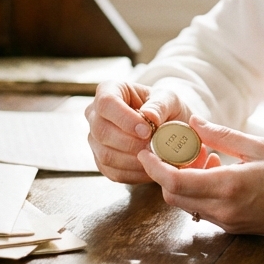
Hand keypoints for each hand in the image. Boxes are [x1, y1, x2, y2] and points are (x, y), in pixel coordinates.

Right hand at [85, 81, 212, 182]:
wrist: (166, 126)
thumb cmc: (164, 108)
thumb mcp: (169, 99)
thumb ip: (160, 105)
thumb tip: (149, 116)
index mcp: (109, 90)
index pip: (106, 103)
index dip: (124, 119)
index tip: (147, 130)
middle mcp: (95, 114)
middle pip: (101, 131)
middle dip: (130, 143)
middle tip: (154, 148)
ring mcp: (95, 139)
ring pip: (105, 154)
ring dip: (133, 160)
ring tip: (155, 158)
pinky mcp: (101, 161)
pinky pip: (112, 172)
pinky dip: (134, 173)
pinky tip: (150, 167)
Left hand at [137, 115, 263, 258]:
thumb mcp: (259, 147)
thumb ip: (222, 135)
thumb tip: (194, 122)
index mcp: (228, 187)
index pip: (174, 183)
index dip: (154, 168)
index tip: (146, 151)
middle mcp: (223, 210)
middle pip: (173, 196)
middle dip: (165, 173)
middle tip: (175, 150)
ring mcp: (226, 222)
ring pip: (185, 204)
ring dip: (182, 182)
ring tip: (202, 158)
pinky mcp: (231, 228)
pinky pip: (202, 209)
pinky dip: (197, 190)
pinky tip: (215, 172)